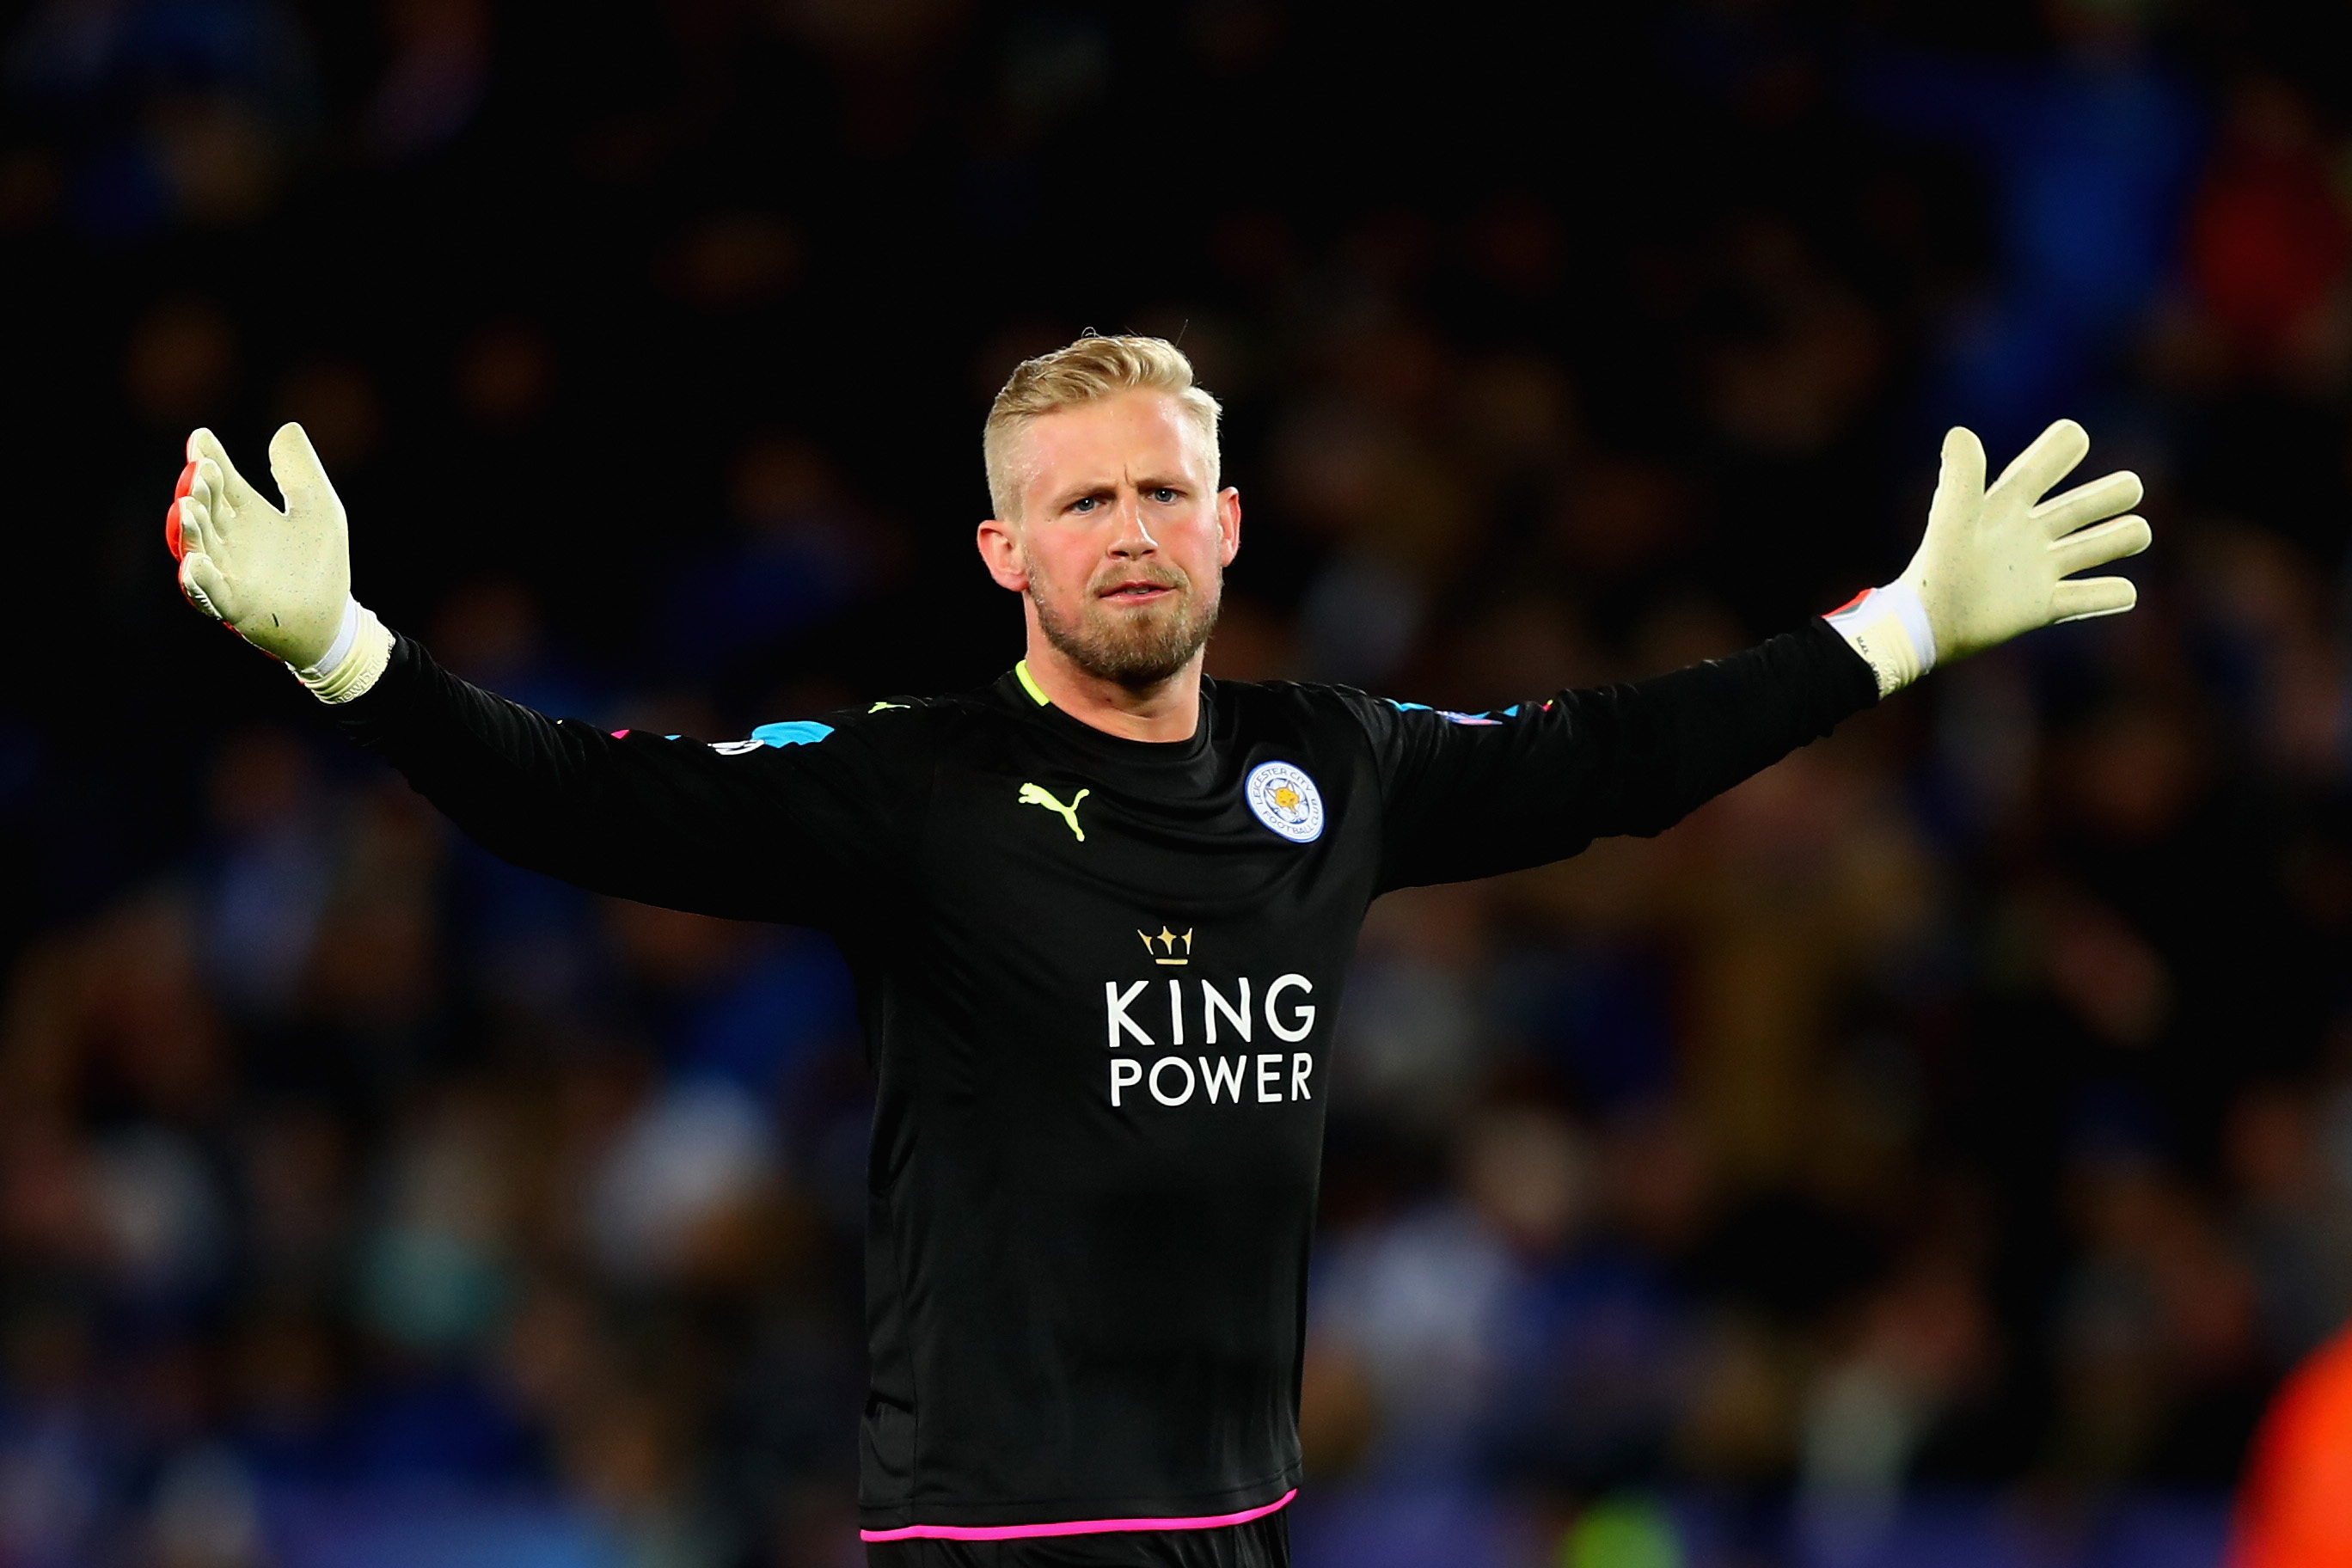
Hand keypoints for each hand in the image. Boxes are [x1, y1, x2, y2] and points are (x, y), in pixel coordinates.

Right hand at [168, 422, 351, 669]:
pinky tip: (195, 563)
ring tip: (187, 506)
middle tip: (201, 470)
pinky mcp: (232, 604)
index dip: (209, 459)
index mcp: (248, 514)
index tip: (201, 438)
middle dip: (200, 490)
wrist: (331, 617)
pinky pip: (209, 591)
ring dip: (191, 528)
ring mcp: (227, 571)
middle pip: (207, 510)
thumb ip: (301, 473)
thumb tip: (286, 429)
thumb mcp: (320, 509)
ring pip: (200, 546)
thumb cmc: (320, 563)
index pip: (223, 482)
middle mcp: (229, 539)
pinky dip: (199, 579)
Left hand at [1898, 419, 2150, 664]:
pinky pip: (2091, 598)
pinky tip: (2123, 592)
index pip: (2045, 464)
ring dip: (2123, 538)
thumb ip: (1961, 479)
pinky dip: (2111, 595)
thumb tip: (1960, 433)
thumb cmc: (1936, 569)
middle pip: (2087, 505)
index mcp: (2007, 506)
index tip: (2075, 438)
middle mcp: (2029, 534)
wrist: (1926, 626)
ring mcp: (2039, 570)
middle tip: (2129, 489)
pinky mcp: (2044, 606)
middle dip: (2114, 493)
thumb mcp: (1952, 520)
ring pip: (2098, 546)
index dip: (2062, 448)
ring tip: (2137, 533)